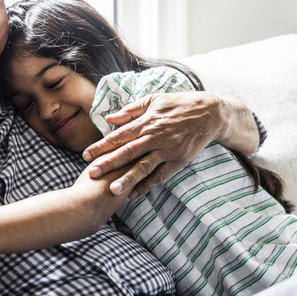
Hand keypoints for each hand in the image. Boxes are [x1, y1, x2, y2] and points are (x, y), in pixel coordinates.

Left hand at [82, 92, 224, 197]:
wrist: (210, 113)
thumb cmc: (179, 104)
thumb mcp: (154, 100)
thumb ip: (131, 110)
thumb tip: (109, 118)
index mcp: (147, 122)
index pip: (119, 135)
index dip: (102, 146)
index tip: (86, 155)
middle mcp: (155, 137)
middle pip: (127, 152)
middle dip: (108, 164)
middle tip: (91, 174)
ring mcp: (167, 150)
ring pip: (144, 167)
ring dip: (127, 179)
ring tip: (112, 190)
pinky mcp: (178, 160)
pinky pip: (161, 176)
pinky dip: (148, 185)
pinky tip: (134, 194)